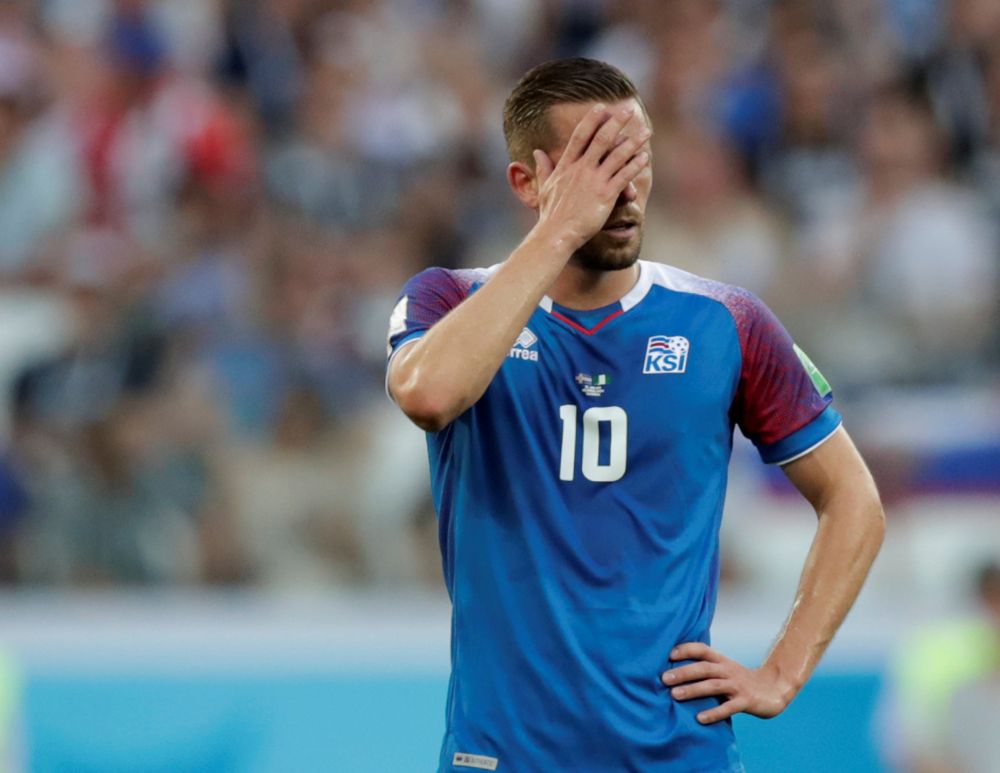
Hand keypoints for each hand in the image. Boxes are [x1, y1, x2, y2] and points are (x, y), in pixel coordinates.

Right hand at [532, 103, 649, 249]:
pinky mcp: (605, 195)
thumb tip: (536, 152)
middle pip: (601, 139)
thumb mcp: (544, 187)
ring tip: (646, 131)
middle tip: (628, 110)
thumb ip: (543, 168)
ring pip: (617, 155)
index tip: (601, 107)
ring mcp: (594, 181)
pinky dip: (635, 165)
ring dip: (633, 141)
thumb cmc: (550, 214)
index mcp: (566, 166)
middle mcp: (581, 169)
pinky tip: (645, 157)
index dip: (592, 120)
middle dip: (616, 122)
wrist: (556, 234)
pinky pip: (624, 176)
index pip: (580, 136)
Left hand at [661, 642, 795, 723]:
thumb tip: (675, 671)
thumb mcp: (724, 669)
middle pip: (704, 668)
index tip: (669, 654)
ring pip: (713, 685)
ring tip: (675, 695)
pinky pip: (728, 708)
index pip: (702, 650)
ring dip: (693, 690)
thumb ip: (706, 669)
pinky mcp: (746, 701)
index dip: (686, 649)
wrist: (774, 689)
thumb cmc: (741, 680)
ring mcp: (737, 686)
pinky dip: (713, 713)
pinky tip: (700, 719)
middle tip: (664, 678)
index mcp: (722, 661)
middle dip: (683, 672)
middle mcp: (728, 670)